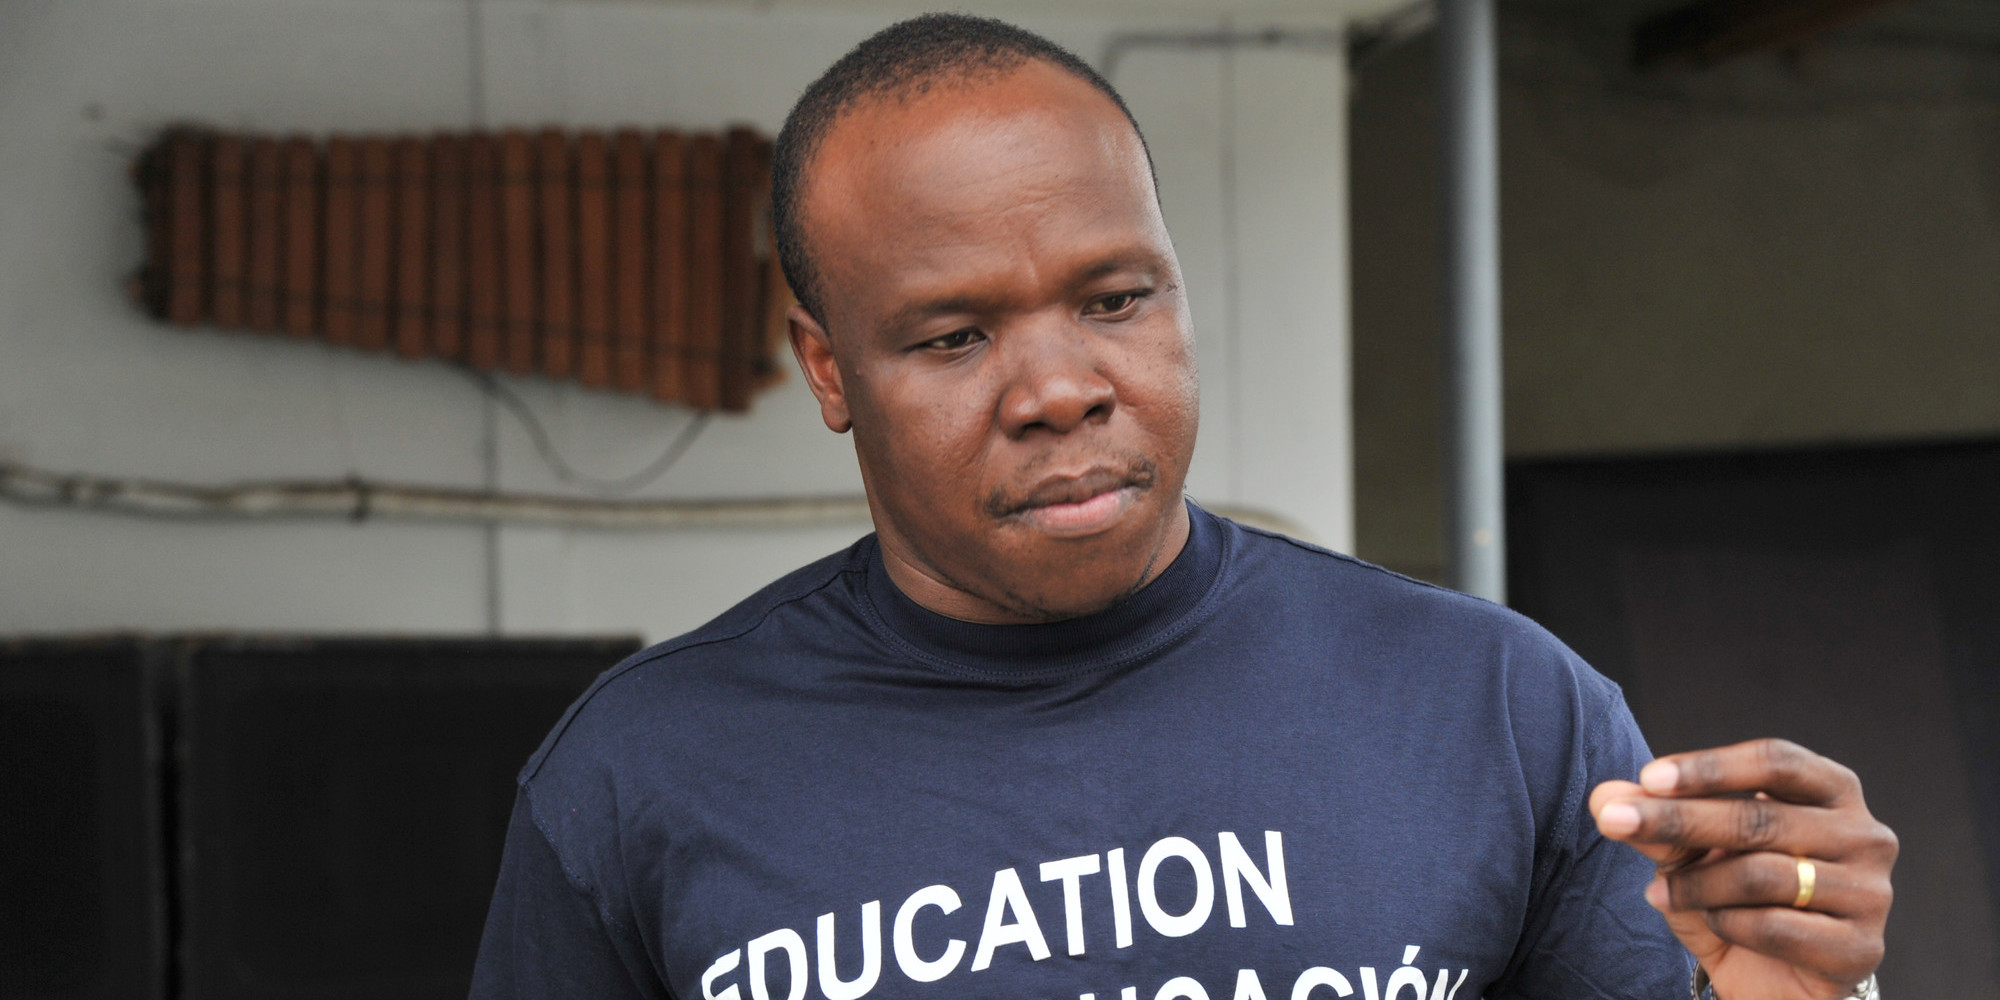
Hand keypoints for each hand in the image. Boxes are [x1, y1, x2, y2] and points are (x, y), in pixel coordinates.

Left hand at [1589, 739, 1895, 999]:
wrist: (1775, 983)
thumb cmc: (1737, 898)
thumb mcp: (1690, 854)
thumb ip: (1658, 821)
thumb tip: (1604, 796)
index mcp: (1831, 790)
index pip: (1775, 760)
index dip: (1711, 766)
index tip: (1649, 778)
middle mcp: (1864, 834)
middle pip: (1761, 817)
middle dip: (1677, 819)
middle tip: (1613, 821)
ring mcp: (1871, 892)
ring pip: (1763, 874)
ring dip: (1696, 884)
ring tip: (1659, 893)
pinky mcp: (1861, 948)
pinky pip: (1776, 927)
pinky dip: (1728, 924)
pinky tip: (1713, 926)